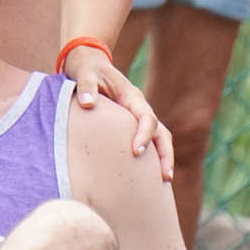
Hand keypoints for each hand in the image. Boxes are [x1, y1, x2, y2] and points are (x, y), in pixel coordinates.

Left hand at [61, 43, 173, 181]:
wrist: (88, 66)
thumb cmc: (87, 70)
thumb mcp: (84, 73)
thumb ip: (86, 86)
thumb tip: (88, 103)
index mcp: (132, 97)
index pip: (147, 118)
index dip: (144, 135)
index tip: (136, 152)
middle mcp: (139, 109)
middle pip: (161, 132)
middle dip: (165, 154)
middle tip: (165, 177)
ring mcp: (136, 118)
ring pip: (158, 139)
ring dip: (163, 159)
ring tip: (164, 182)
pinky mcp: (130, 126)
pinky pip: (147, 143)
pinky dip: (151, 159)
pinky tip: (148, 178)